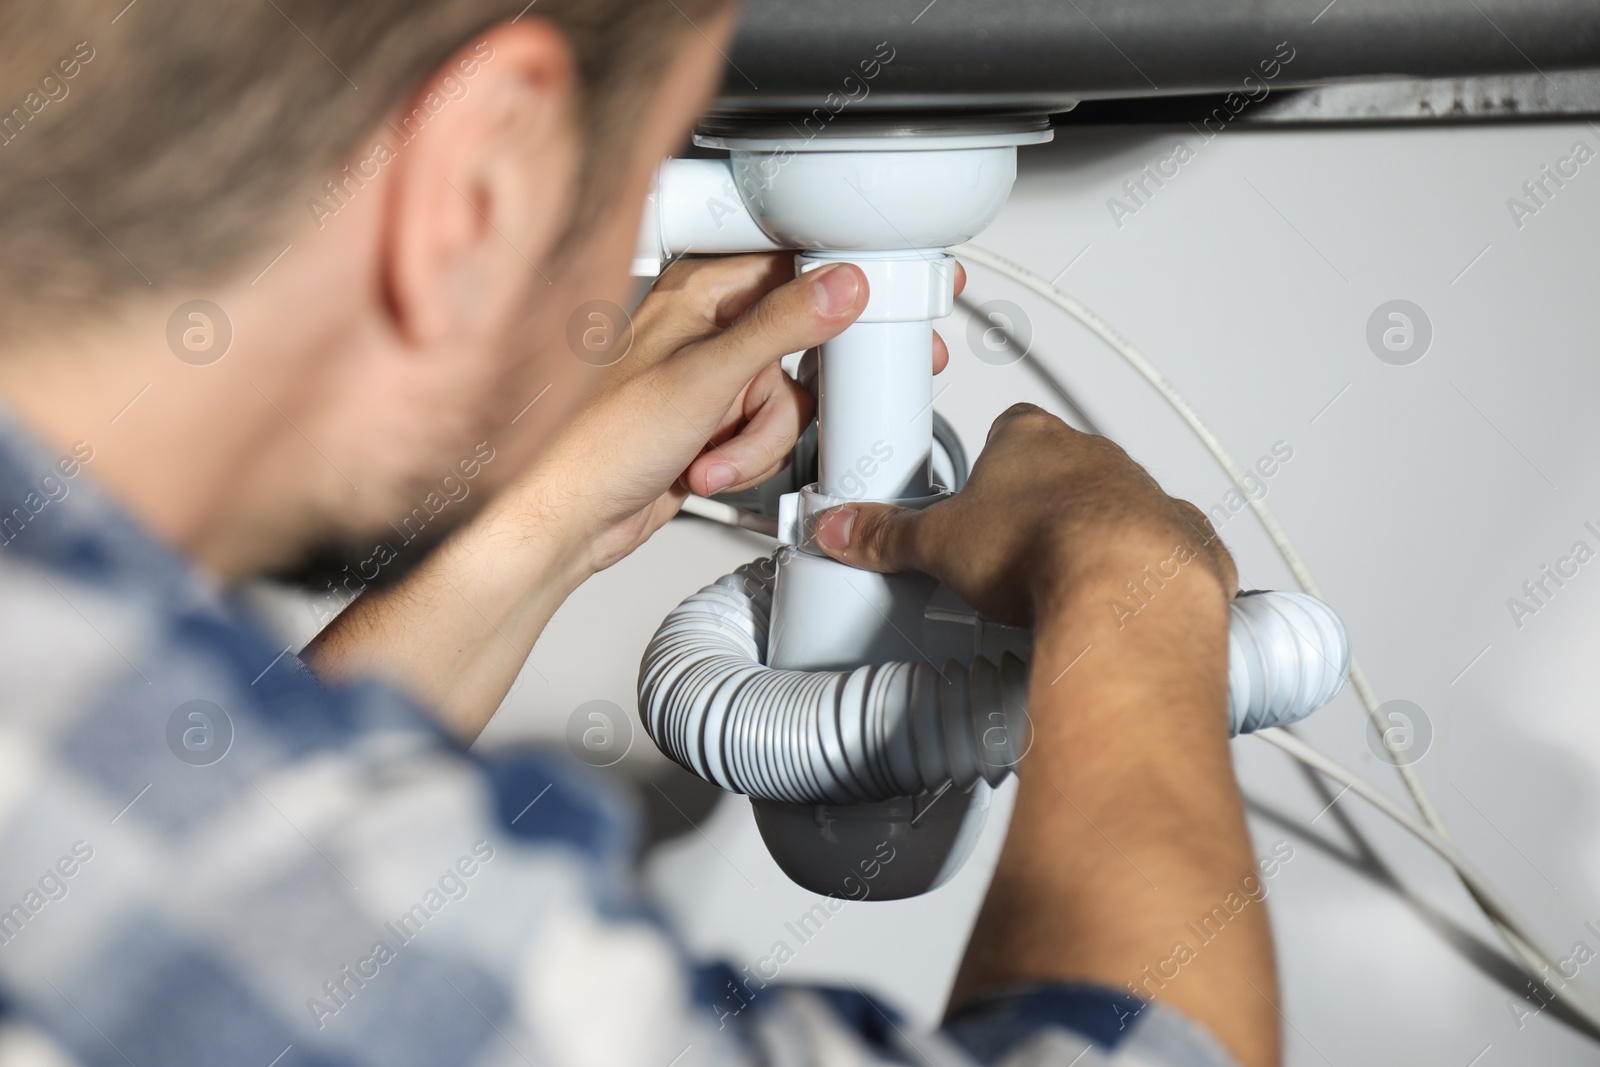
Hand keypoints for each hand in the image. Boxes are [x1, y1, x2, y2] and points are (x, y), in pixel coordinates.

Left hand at [525, 252, 960, 575]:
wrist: (562, 520)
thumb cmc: (594, 443)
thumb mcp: (705, 378)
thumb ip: (781, 327)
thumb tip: (842, 284)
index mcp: (697, 291)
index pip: (793, 266)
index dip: (842, 285)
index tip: (882, 302)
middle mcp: (706, 328)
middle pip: (803, 342)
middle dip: (799, 389)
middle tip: (833, 390)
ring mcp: (712, 381)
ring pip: (789, 400)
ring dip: (762, 440)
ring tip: (713, 455)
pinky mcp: (714, 427)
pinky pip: (768, 436)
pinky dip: (748, 460)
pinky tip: (707, 469)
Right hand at [812, 403, 1236, 625]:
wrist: (1127, 592)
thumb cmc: (1045, 548)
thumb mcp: (937, 545)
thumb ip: (886, 536)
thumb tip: (845, 529)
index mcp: (1031, 439)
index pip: (1004, 431)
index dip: (985, 468)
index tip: (973, 499)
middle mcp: (1094, 457)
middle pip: (1059, 471)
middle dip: (1036, 508)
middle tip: (1004, 554)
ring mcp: (1144, 497)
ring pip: (1114, 508)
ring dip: (1090, 539)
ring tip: (1051, 588)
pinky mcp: (1181, 544)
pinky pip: (1164, 554)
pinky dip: (1145, 576)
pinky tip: (1117, 606)